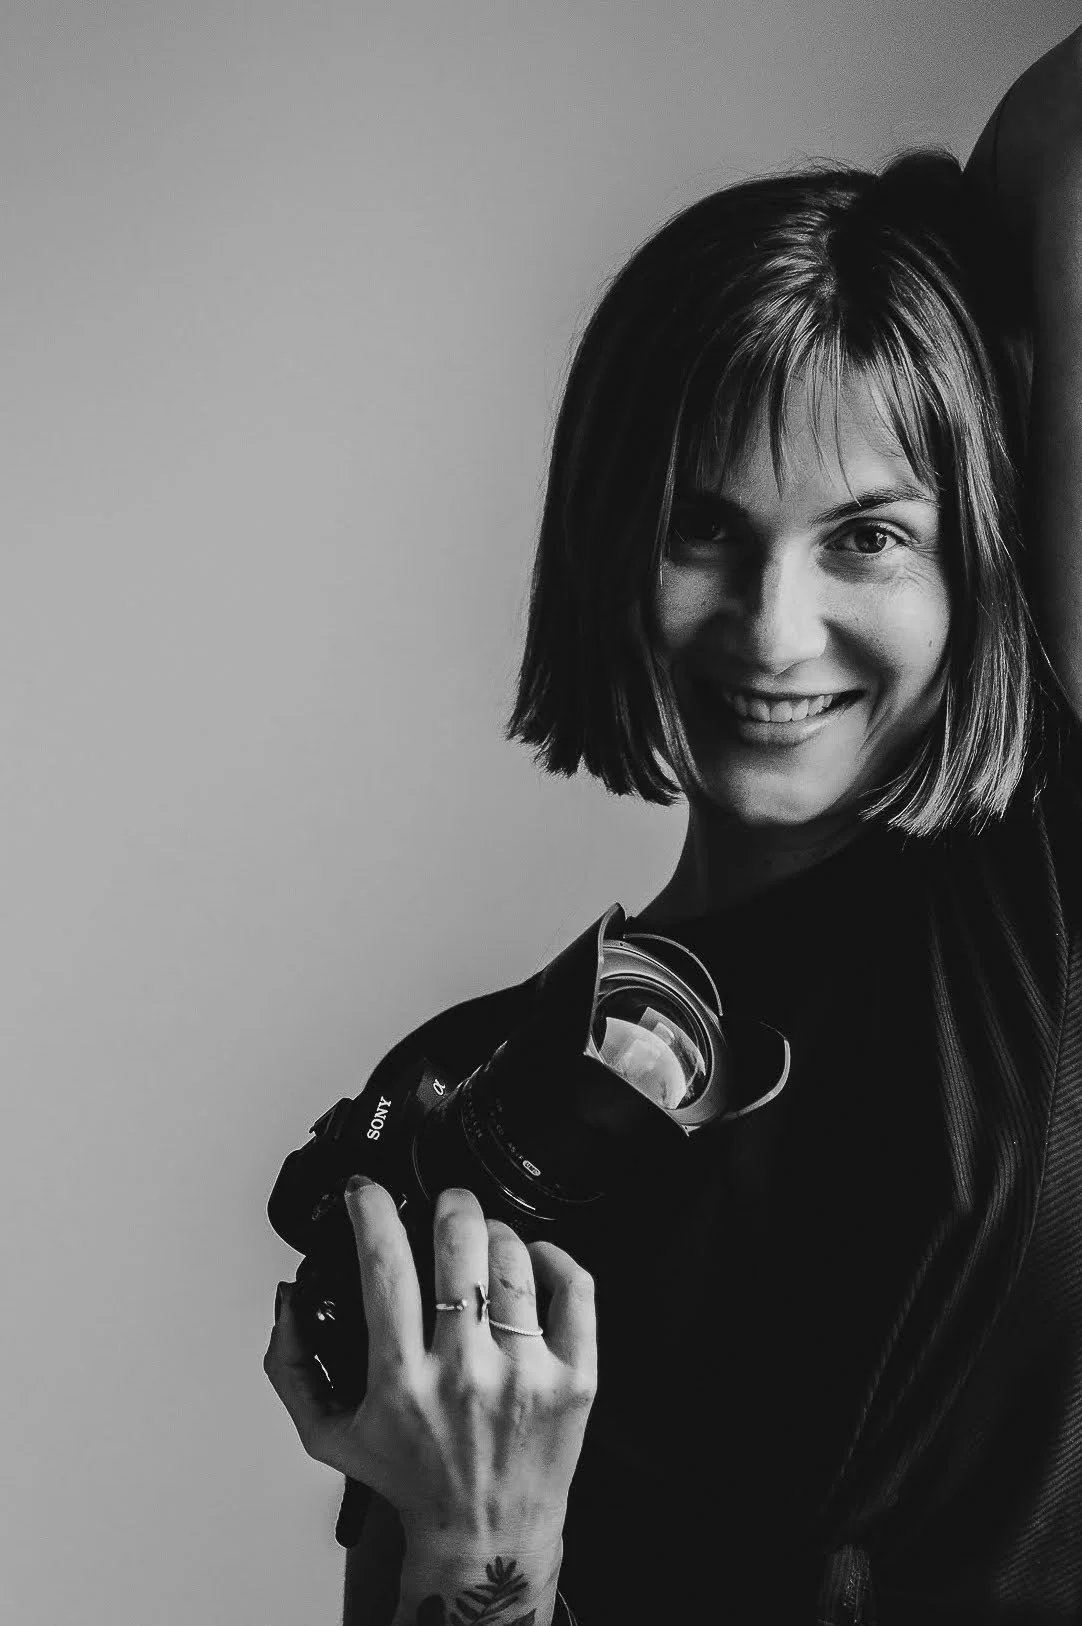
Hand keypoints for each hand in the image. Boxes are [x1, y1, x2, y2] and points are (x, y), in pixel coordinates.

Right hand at [264, 1180, 597, 1565]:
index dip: (372, 1211)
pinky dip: (554, 1257)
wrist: (485, 1534)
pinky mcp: (574, 1379)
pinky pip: (574, 1289)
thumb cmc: (412, 1479)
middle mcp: (464, 1375)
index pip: (384, 1267)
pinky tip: (533, 1260)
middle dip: (448, 1203)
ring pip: (514, 1259)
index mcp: (401, 1381)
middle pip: (460, 1245)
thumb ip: (291, 1366)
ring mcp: (524, 1375)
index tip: (366, 1192)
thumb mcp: (328, 1434)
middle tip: (443, 1202)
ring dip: (495, 1230)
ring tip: (483, 1239)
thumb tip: (287, 1300)